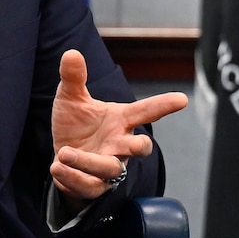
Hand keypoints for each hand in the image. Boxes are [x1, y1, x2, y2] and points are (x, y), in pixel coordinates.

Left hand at [50, 49, 186, 201]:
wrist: (63, 158)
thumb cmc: (75, 125)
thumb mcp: (71, 99)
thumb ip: (74, 78)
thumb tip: (71, 52)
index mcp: (121, 120)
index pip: (146, 111)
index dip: (164, 105)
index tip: (182, 99)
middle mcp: (120, 144)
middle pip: (139, 147)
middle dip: (141, 146)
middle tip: (139, 144)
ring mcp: (109, 166)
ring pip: (110, 169)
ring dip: (88, 162)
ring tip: (65, 153)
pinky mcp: (93, 185)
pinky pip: (88, 185)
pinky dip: (72, 177)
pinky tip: (56, 167)